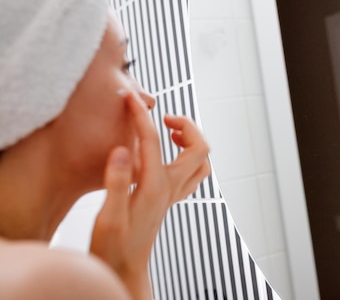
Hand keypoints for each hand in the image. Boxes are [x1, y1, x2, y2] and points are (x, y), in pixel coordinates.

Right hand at [89, 91, 210, 298]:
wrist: (123, 269)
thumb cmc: (114, 248)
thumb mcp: (109, 217)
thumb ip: (117, 183)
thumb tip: (124, 150)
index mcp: (154, 187)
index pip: (153, 140)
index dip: (141, 116)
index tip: (130, 100)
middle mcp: (170, 188)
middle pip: (199, 148)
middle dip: (186, 125)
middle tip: (163, 117)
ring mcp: (173, 194)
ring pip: (202, 162)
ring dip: (192, 141)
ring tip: (171, 132)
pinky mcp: (169, 199)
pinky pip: (193, 173)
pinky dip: (187, 156)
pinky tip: (168, 155)